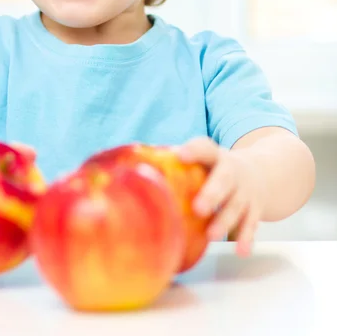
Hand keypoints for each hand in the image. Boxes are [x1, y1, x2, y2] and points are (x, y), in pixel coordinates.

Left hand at [177, 137, 264, 256]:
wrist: (262, 173)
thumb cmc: (219, 167)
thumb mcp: (205, 158)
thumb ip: (179, 161)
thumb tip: (137, 163)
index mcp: (215, 156)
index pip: (204, 148)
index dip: (193, 151)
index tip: (180, 155)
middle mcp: (233, 172)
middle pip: (224, 180)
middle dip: (211, 194)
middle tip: (197, 208)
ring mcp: (245, 191)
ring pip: (236, 206)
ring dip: (224, 221)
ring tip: (210, 234)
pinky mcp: (255, 209)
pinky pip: (251, 224)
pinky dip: (246, 238)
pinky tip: (240, 250)